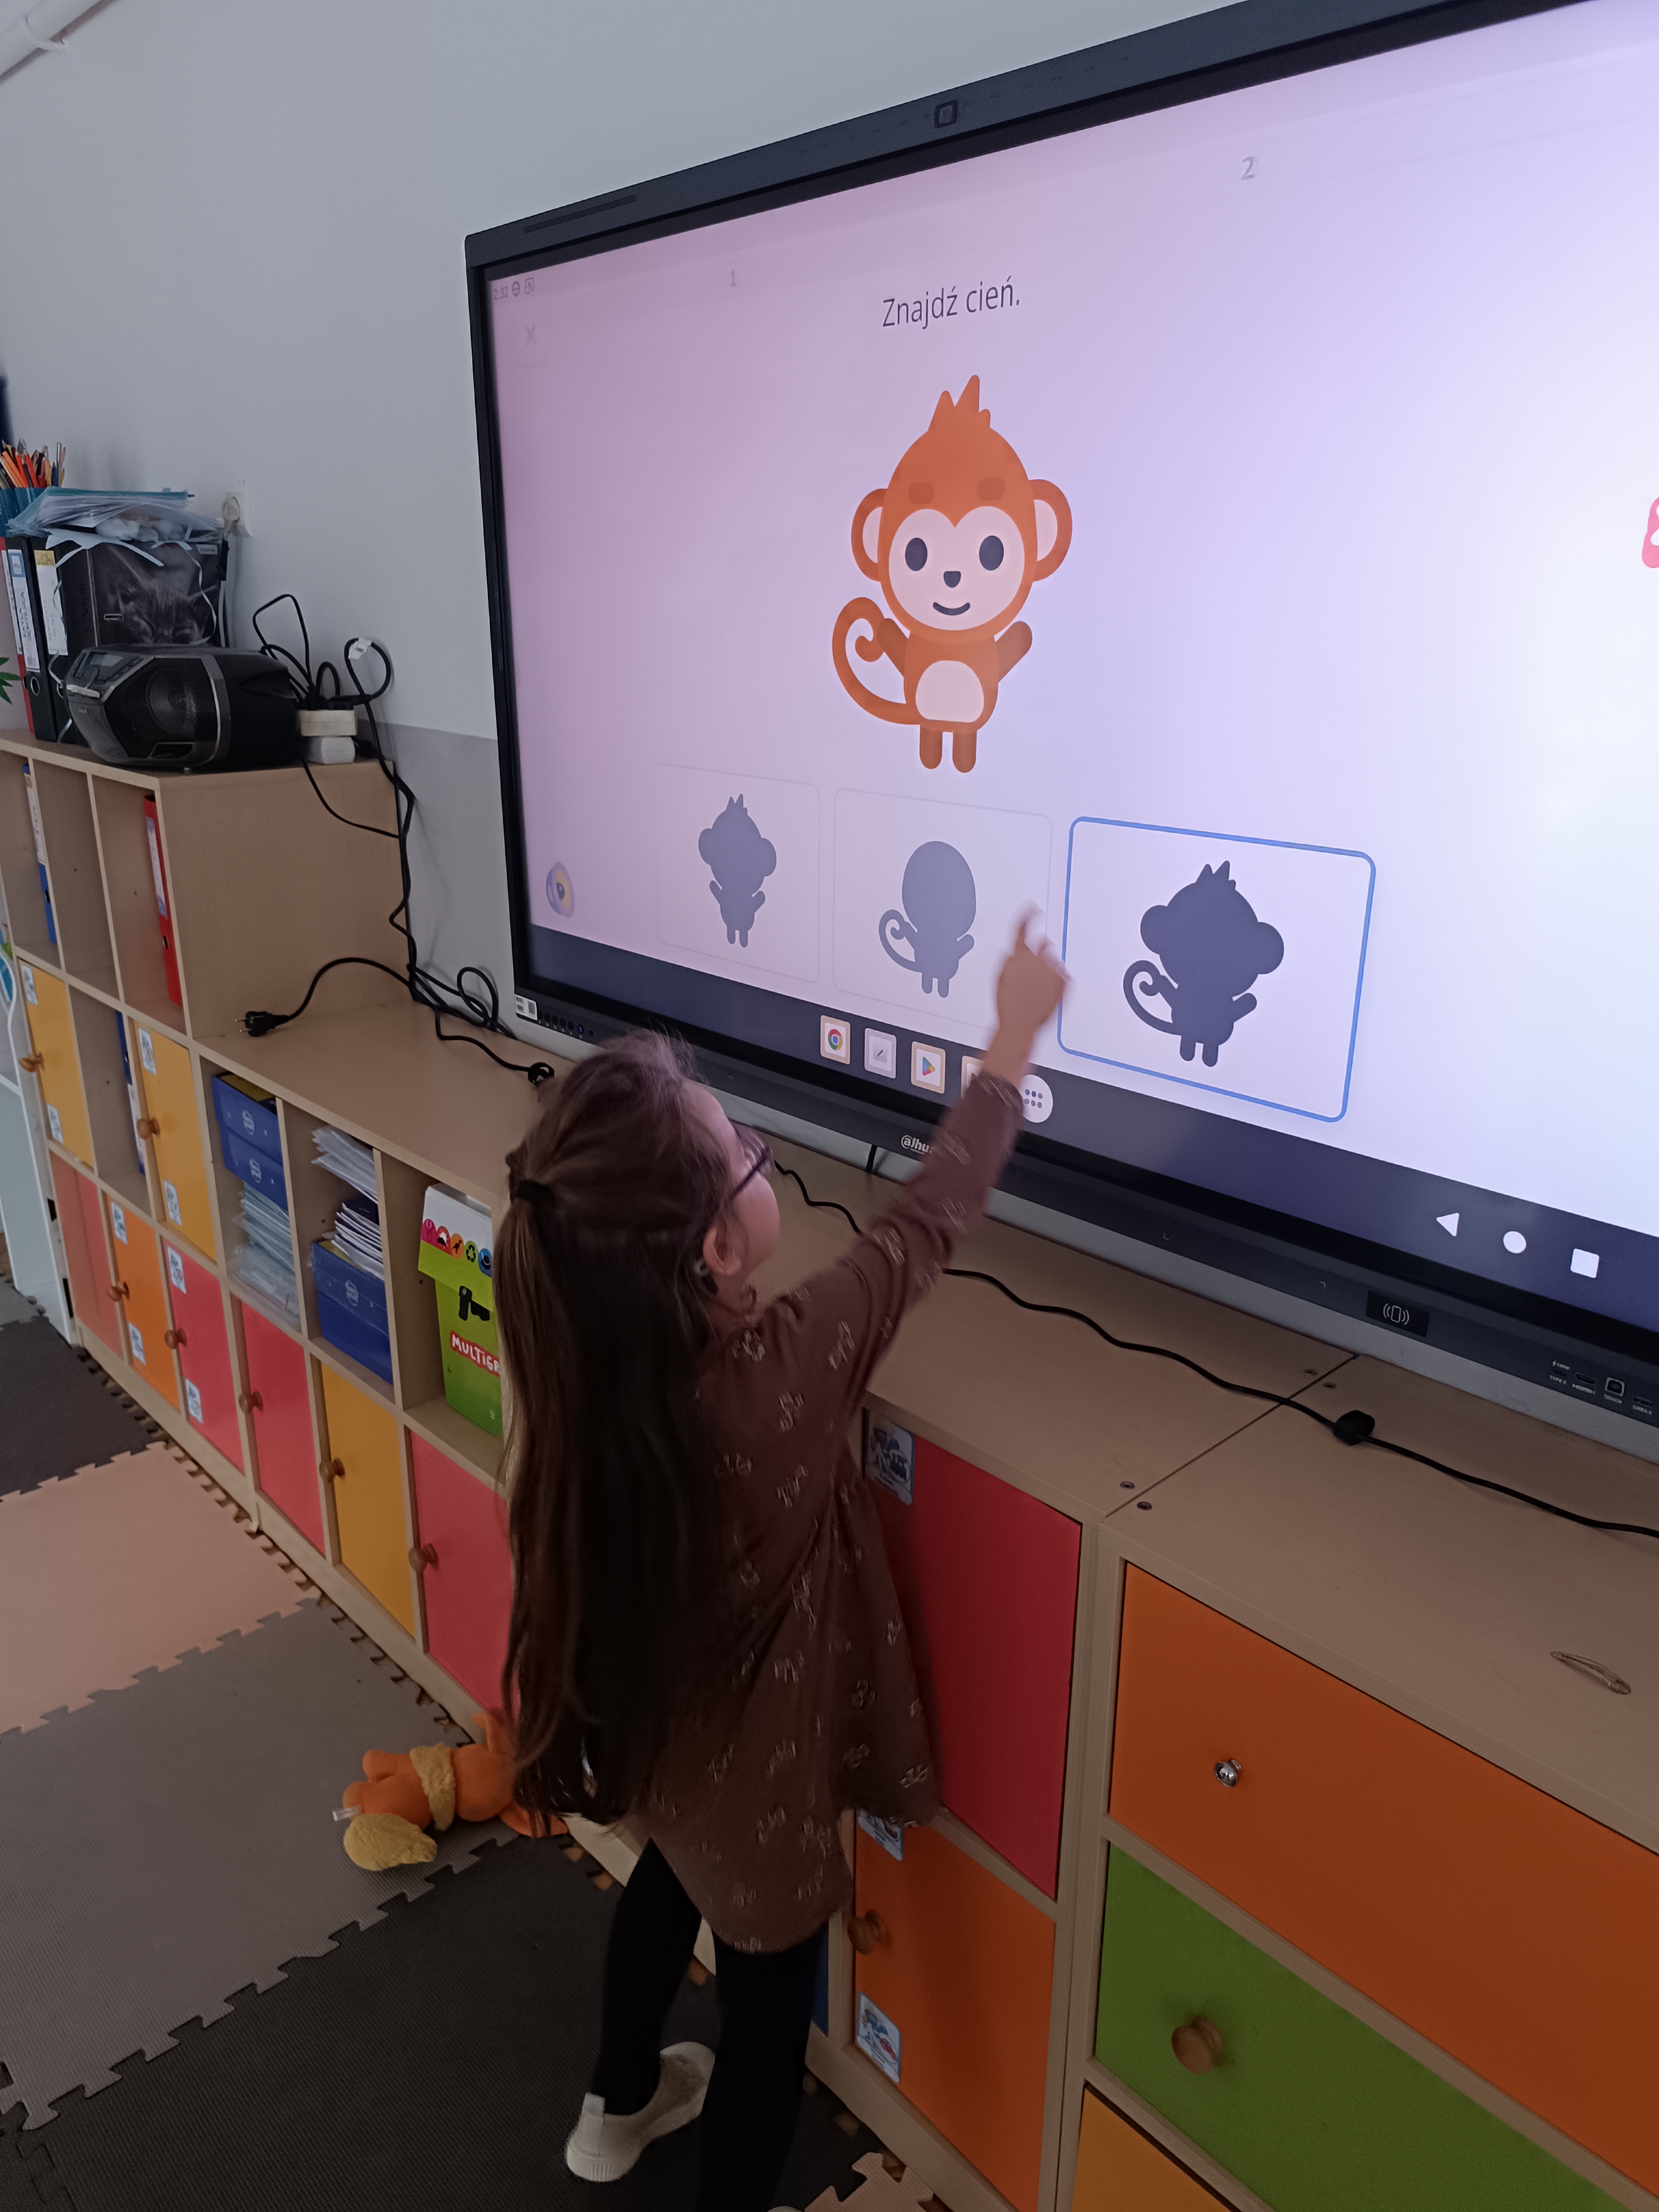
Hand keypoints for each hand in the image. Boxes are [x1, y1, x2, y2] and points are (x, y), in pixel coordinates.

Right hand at [982, 911, 1066, 1084]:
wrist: (1019, 1026)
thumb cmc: (1007, 1006)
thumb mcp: (1000, 978)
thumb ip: (1009, 961)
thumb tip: (1014, 952)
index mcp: (1018, 956)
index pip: (1022, 927)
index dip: (1027, 915)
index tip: (1033, 909)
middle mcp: (1037, 959)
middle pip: (1043, 943)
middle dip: (1040, 952)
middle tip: (1034, 969)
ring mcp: (1052, 970)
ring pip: (1053, 960)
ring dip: (1047, 969)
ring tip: (1037, 988)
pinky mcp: (1064, 982)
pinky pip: (1062, 976)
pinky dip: (1056, 982)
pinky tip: (1045, 994)